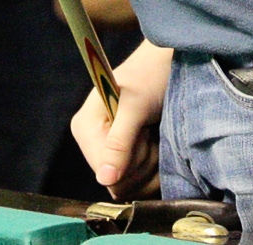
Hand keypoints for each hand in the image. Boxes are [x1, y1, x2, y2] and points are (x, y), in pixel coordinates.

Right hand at [71, 40, 168, 199]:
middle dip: (144, 160)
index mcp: (84, 128)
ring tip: (154, 132)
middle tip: (151, 129)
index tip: (143, 131)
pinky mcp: (125, 161)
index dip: (131, 160)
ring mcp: (109, 154)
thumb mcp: (136, 107)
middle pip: (119, 183)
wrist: (169, 66)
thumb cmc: (150, 77)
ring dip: (153, 163)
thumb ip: (119, 142)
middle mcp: (92, 144)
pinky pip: (140, 185)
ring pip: (133, 186)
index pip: (104, 173)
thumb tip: (104, 180)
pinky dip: (157, 168)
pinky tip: (158, 143)